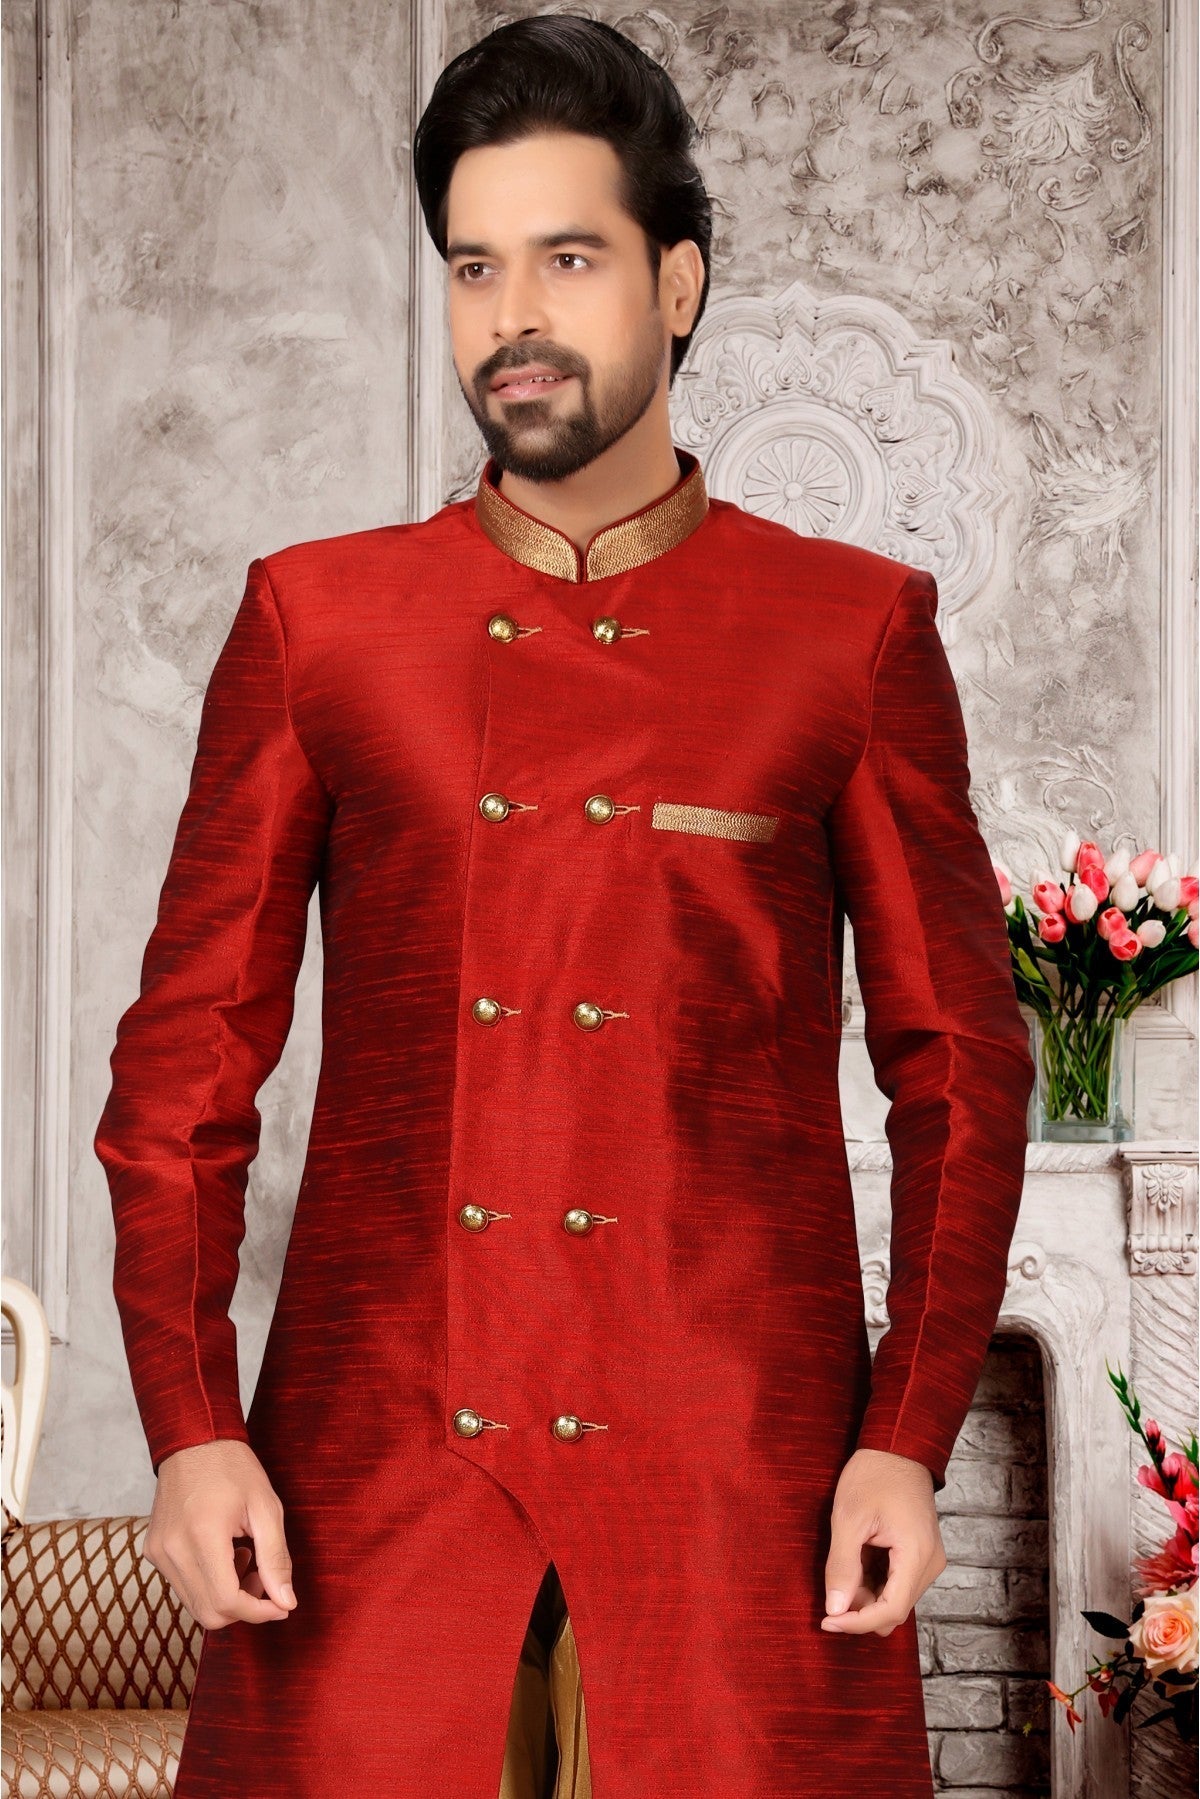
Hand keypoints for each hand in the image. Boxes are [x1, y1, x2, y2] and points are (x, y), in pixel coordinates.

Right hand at [144, 1438, 297, 1629]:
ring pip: (195, 1604)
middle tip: (263, 1577)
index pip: (227, 1602)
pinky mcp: (153, 1552)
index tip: (282, 1604)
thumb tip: (286, 1602)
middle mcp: (172, 1550)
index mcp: (202, 1536)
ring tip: (245, 1556)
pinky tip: (225, 1553)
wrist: (193, 1441)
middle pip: (209, 1613)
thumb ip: (276, 1558)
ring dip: (226, 1596)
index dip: (259, 1612)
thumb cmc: (233, 1468)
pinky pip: (183, 1587)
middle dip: (244, 1607)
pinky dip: (209, 1583)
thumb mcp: (266, 1507)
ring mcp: (158, 1553)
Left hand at [820, 1447, 945, 1635]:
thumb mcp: (849, 1518)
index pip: (890, 1611)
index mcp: (917, 1556)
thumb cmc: (874, 1475)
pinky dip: (874, 1582)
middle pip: (894, 1610)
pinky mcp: (920, 1555)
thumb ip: (842, 1566)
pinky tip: (856, 1561)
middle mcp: (929, 1564)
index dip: (857, 1623)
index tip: (827, 1621)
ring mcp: (928, 1560)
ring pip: (895, 1599)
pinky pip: (897, 1583)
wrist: (897, 1447)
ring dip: (866, 1595)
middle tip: (831, 1590)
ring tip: (843, 1566)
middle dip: (860, 1609)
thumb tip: (835, 1609)